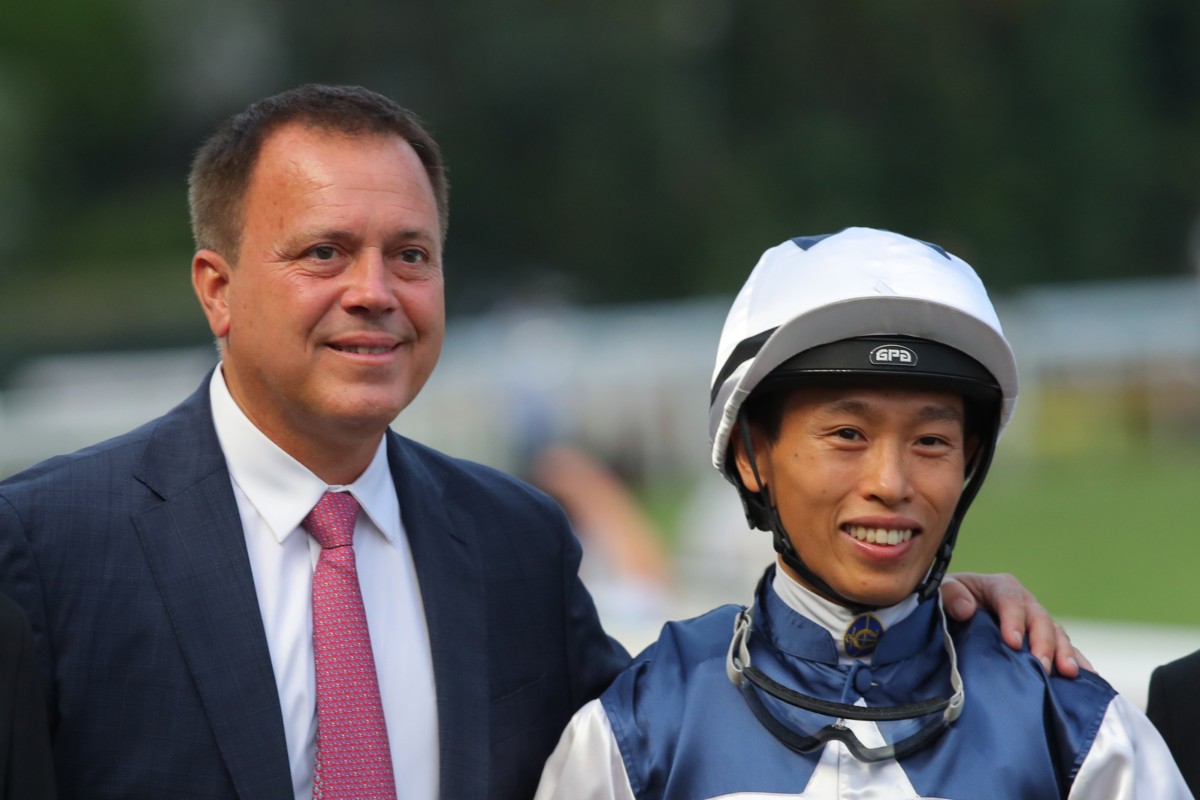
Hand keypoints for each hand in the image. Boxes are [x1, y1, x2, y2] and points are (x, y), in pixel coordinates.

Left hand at [940, 572, 1092, 677]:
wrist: (952, 615)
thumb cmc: (948, 601)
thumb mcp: (942, 592)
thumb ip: (950, 595)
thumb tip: (967, 608)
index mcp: (999, 587)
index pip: (1010, 599)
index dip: (1013, 620)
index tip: (1012, 642)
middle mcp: (1024, 603)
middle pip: (1039, 618)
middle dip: (1042, 642)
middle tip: (1042, 665)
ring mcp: (1036, 623)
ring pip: (1057, 634)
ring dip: (1064, 653)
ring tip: (1069, 672)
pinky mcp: (1043, 642)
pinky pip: (1064, 649)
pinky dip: (1076, 661)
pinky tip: (1087, 678)